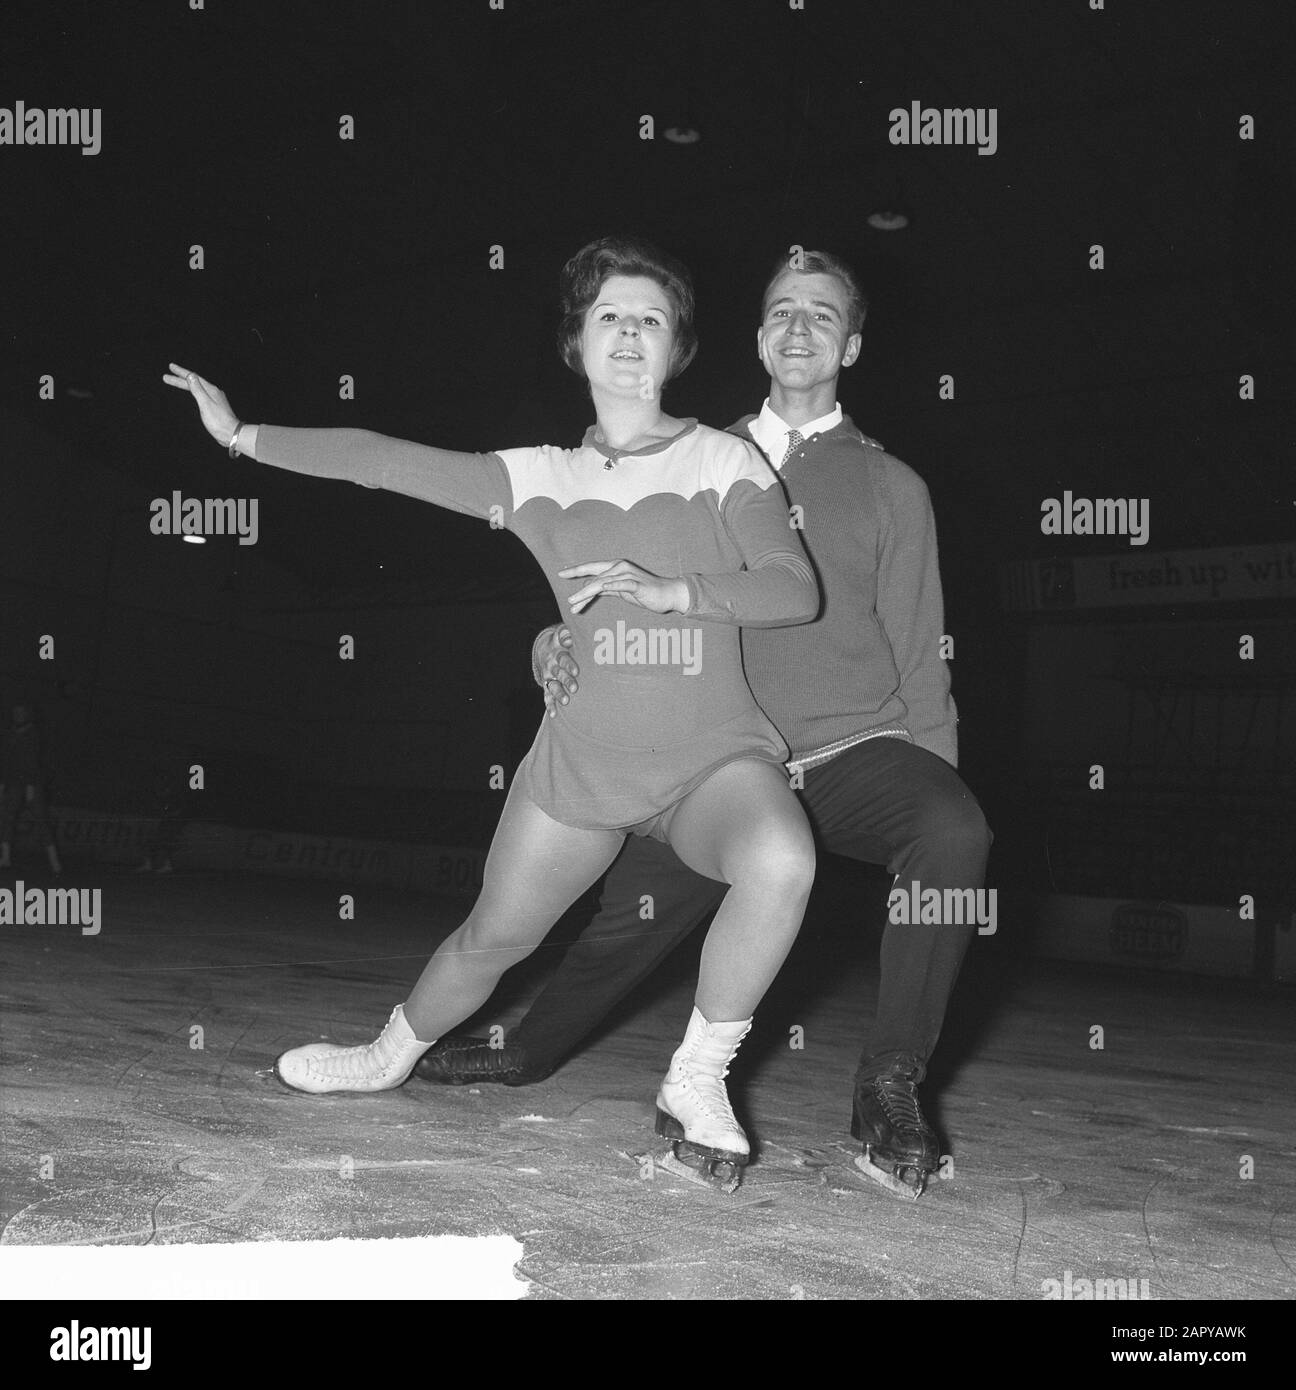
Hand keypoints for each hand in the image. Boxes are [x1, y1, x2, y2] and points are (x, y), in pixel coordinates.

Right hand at [163, 363, 239, 446]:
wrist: (231, 434)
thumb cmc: (218, 421)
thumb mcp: (205, 404)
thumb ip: (197, 390)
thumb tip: (191, 376)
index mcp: (211, 390)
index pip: (193, 377)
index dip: (181, 372)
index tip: (170, 366)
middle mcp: (213, 392)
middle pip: (194, 382)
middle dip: (179, 379)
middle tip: (166, 376)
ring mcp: (215, 399)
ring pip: (197, 388)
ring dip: (186, 384)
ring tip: (176, 381)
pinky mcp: (215, 406)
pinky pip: (201, 394)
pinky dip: (193, 391)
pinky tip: (193, 392)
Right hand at [540, 627, 578, 718]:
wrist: (545, 649)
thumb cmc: (562, 643)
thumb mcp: (562, 635)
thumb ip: (566, 635)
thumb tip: (569, 638)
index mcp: (558, 653)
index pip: (563, 658)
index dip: (569, 664)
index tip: (576, 671)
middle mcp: (552, 666)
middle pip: (559, 673)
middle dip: (566, 681)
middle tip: (575, 688)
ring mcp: (548, 677)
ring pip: (553, 686)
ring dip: (559, 694)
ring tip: (566, 702)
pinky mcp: (546, 686)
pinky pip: (547, 696)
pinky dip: (550, 705)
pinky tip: (554, 714)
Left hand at [559, 561, 688, 615]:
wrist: (668, 594)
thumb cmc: (644, 592)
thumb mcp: (621, 590)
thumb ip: (606, 588)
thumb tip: (590, 588)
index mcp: (615, 567)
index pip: (592, 568)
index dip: (576, 569)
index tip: (561, 572)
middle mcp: (620, 567)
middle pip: (594, 573)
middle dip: (577, 578)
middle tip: (562, 580)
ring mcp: (629, 575)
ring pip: (603, 582)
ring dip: (586, 592)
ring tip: (573, 602)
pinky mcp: (637, 584)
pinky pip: (622, 585)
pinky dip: (611, 586)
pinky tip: (600, 589)